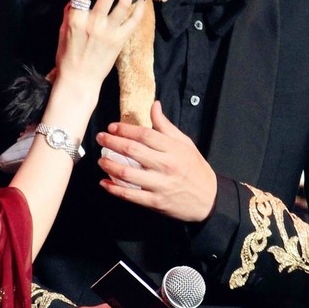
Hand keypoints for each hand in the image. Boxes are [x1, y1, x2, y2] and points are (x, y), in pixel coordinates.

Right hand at [55, 0, 145, 88]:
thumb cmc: (67, 56)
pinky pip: (135, 20)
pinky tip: (140, 0)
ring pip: (124, 3)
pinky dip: (140, 7)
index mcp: (76, 18)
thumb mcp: (62, 30)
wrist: (80, 79)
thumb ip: (70, 12)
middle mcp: (94, 22)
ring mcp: (109, 31)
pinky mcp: (121, 39)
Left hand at [97, 101, 217, 222]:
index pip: (145, 135)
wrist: (208, 198)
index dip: (126, 129)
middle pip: (133, 151)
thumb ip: (166, 125)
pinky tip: (105, 183)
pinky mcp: (156, 202)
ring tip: (101, 160)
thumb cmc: (195, 167)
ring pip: (128, 173)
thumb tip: (154, 105)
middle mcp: (166, 165)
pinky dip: (115, 189)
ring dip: (110, 166)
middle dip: (112, 143)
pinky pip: (131, 195)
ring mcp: (160, 185)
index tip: (112, 127)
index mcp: (173, 149)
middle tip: (100, 138)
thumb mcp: (184, 143)